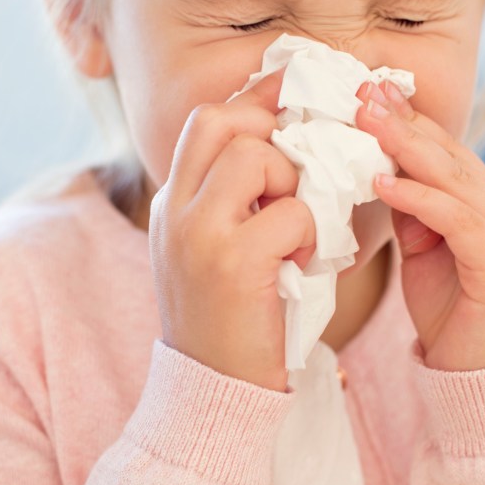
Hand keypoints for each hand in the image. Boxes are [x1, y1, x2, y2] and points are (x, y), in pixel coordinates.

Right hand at [149, 70, 315, 391]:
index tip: (292, 94)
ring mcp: (198, 234)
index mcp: (172, 202)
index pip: (207, 120)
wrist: (210, 391)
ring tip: (299, 228)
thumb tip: (287, 150)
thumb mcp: (214, 251)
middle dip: (271, 131)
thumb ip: (234, 202)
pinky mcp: (232, 263)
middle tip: (298, 170)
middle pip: (222, 120)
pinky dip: (311, 233)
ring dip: (294, 184)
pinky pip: (292, 213)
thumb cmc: (228, 319)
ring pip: (257, 157)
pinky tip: (304, 264)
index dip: (255, 98)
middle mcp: (176, 209)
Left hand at [355, 80, 484, 371]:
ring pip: (453, 178)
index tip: (370, 94)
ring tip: (365, 122)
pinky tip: (382, 183)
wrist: (476, 375)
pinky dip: (417, 198)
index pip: (448, 152)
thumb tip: (384, 173)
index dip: (409, 122)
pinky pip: (456, 218)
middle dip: (402, 121)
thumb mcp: (424, 251)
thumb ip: (413, 211)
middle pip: (450, 155)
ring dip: (404, 147)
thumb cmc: (451, 314)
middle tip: (363, 92)